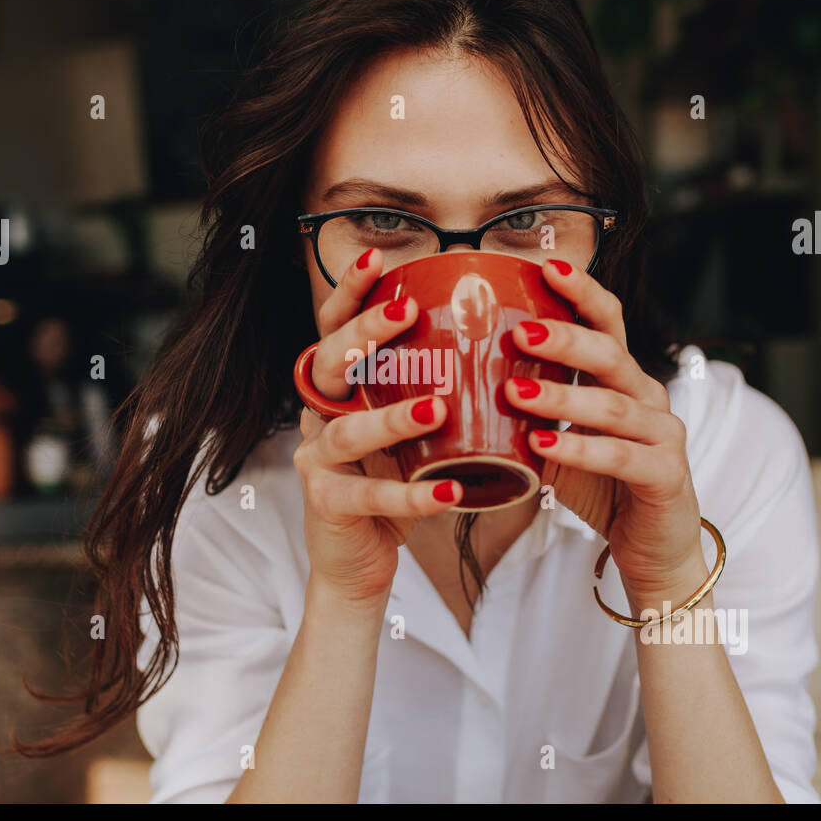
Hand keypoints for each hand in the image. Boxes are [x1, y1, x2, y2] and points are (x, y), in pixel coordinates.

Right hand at [294, 248, 462, 602]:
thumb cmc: (396, 482)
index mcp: (341, 389)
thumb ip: (435, 387)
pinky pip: (367, 495)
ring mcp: (317, 461)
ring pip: (346, 431)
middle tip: (406, 313)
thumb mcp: (415, 430)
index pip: (334, 328)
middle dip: (365, 334)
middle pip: (327, 362)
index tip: (378, 260)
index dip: (350, 294)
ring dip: (391, 417)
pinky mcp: (327, 505)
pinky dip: (410, 495)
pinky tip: (449, 493)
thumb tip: (504, 338)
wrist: (360, 560)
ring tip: (437, 408)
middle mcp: (319, 416)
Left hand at [505, 259, 706, 614]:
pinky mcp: (667, 475)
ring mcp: (664, 435)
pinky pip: (621, 456)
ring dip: (562, 396)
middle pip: (611, 355)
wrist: (652, 547)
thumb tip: (455, 383)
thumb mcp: (558, 440)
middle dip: (564, 339)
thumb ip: (526, 412)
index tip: (546, 264)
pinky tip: (544, 445)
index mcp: (623, 379)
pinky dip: (581, 449)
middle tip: (518, 331)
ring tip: (515, 391)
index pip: (608, 322)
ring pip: (614, 406)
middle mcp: (649, 397)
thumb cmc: (599, 486)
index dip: (582, 291)